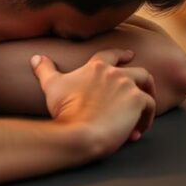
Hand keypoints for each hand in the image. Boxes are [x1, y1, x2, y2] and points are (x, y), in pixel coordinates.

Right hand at [31, 49, 156, 158]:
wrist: (78, 131)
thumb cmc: (64, 110)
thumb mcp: (51, 86)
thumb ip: (44, 69)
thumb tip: (36, 58)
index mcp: (95, 67)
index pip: (111, 54)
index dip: (121, 54)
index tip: (128, 55)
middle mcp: (115, 73)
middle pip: (138, 71)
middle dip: (143, 80)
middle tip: (144, 89)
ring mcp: (128, 86)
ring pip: (147, 88)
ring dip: (148, 100)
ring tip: (143, 114)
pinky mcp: (138, 102)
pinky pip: (149, 108)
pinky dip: (145, 120)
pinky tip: (135, 132)